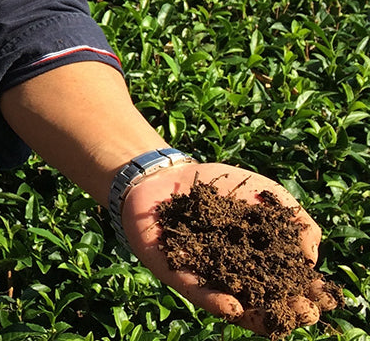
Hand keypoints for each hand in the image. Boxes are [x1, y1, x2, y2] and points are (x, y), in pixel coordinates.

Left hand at [120, 161, 327, 335]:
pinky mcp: (180, 276)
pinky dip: (216, 301)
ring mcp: (211, 279)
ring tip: (277, 317)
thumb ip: (296, 221)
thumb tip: (311, 259)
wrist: (169, 175)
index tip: (323, 295)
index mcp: (263, 262)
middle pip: (270, 303)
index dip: (310, 293)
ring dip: (260, 315)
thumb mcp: (267, 194)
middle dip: (290, 310)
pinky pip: (199, 294)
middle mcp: (239, 277)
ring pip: (238, 306)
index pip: (292, 286)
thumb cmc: (222, 185)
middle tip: (304, 310)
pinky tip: (232, 305)